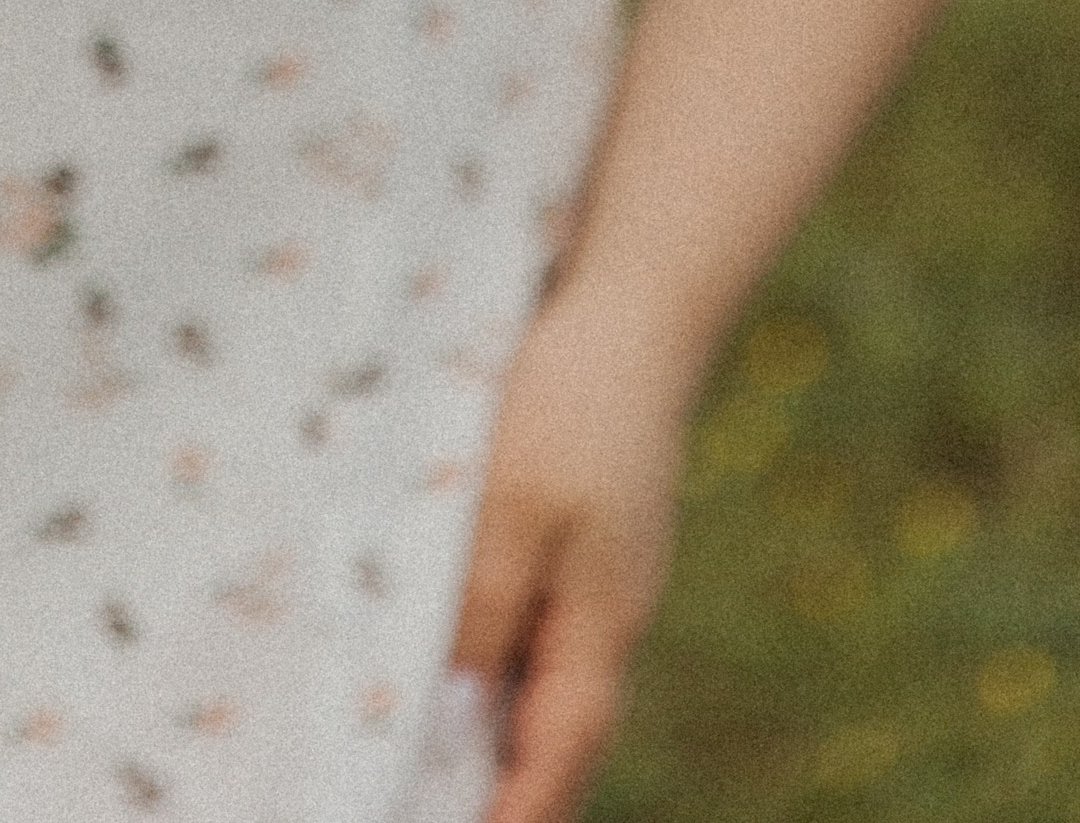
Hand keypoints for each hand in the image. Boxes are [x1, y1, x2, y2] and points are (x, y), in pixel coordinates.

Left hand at [449, 277, 692, 822]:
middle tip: (445, 806)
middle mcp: (612, 609)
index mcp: (602, 622)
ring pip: (552, 671)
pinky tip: (465, 645)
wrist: (633, 306)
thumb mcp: (510, 510)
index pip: (560, 752)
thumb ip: (484, 609)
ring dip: (506, 719)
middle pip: (563, 725)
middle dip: (512, 780)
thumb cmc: (570, 403)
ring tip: (445, 756)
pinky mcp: (589, 523)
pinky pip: (546, 616)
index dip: (516, 808)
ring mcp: (607, 566)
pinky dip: (508, 653)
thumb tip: (456, 702)